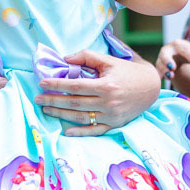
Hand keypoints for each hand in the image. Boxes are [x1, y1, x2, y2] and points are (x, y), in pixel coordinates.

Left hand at [35, 49, 160, 135]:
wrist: (151, 86)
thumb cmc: (128, 70)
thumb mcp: (109, 60)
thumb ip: (87, 56)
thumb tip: (66, 58)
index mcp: (106, 85)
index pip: (75, 86)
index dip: (57, 85)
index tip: (42, 83)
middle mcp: (108, 102)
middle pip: (74, 103)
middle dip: (53, 100)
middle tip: (37, 98)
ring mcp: (111, 115)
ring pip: (81, 117)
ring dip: (61, 114)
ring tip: (46, 109)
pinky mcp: (115, 124)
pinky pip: (94, 130)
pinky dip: (80, 132)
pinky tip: (66, 131)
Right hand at [155, 38, 189, 81]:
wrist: (177, 55)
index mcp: (179, 45)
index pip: (185, 49)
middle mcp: (168, 50)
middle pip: (165, 54)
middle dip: (168, 60)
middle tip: (173, 67)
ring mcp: (161, 59)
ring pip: (160, 64)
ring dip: (164, 70)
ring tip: (170, 76)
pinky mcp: (158, 67)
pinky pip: (157, 72)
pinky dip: (159, 76)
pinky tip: (162, 80)